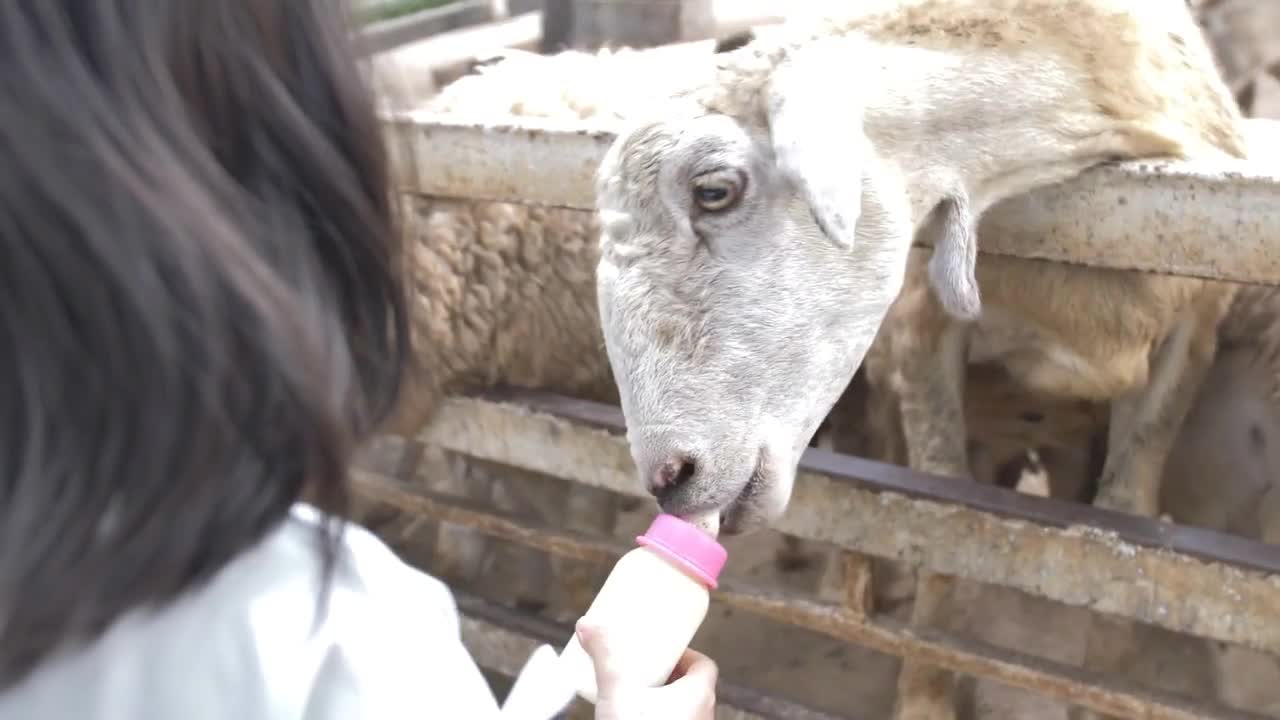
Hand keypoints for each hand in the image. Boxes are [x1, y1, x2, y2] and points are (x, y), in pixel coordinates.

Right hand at [576, 618, 716, 719]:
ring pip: (683, 711)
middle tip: (641, 670)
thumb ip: (604, 656)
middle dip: (668, 677)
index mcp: (699, 695)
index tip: (659, 651)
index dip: (685, 655)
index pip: (705, 665)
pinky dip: (659, 719)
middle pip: (693, 687)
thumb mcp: (617, 692)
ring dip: (663, 702)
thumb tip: (586, 623)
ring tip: (634, 696)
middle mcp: (704, 717)